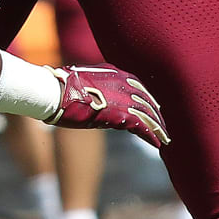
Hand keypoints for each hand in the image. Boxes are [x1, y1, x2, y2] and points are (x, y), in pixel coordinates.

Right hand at [46, 64, 169, 148]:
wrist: (53, 92)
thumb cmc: (59, 87)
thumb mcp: (80, 81)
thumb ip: (92, 86)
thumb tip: (87, 93)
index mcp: (116, 74)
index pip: (138, 88)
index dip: (146, 101)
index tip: (152, 109)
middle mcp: (124, 84)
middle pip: (147, 101)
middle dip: (155, 114)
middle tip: (162, 126)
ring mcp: (124, 99)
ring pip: (148, 115)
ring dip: (157, 127)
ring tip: (164, 138)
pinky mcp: (121, 114)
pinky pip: (142, 126)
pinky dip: (151, 135)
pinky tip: (158, 143)